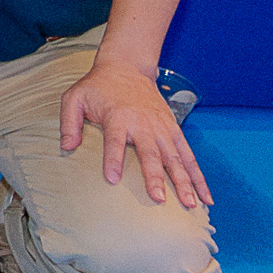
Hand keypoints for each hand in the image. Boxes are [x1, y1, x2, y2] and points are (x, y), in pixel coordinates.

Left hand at [62, 54, 207, 207]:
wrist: (126, 68)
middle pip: (150, 153)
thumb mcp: (75, 97)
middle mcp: (143, 124)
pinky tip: (206, 197)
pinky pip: (189, 156)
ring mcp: (162, 129)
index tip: (112, 179)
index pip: (114, 141)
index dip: (113, 159)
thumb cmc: (98, 87)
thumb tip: (66, 147)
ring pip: (176, 158)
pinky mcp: (174, 131)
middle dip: (155, 176)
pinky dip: (199, 176)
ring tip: (190, 204)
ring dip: (184, 181)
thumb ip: (69, 122)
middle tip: (158, 199)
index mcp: (117, 117)